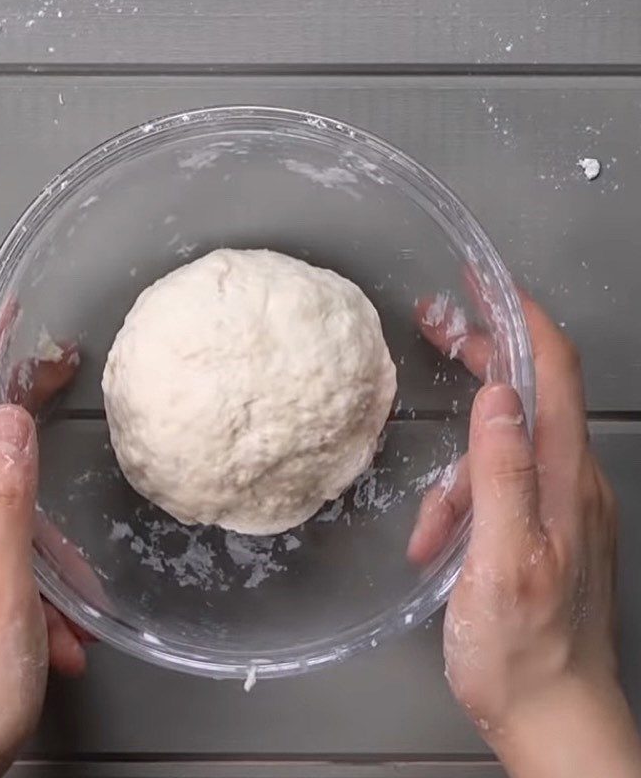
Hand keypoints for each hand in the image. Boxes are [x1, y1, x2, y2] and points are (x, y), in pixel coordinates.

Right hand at [409, 294, 640, 776]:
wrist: (556, 719)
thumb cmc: (523, 650)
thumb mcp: (501, 561)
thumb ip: (502, 476)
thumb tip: (497, 396)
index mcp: (564, 479)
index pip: (554, 372)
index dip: (522, 316)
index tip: (485, 280)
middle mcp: (571, 482)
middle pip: (531, 393)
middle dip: (485, 356)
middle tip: (437, 327)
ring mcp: (560, 506)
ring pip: (504, 451)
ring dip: (458, 475)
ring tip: (427, 531)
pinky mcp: (544, 529)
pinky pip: (500, 492)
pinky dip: (464, 507)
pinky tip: (437, 548)